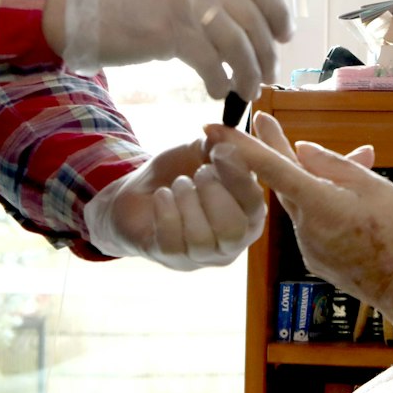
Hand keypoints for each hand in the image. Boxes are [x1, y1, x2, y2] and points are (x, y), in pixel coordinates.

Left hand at [83, 137, 266, 270]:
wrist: (138, 194)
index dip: (240, 177)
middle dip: (214, 193)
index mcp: (249, 215)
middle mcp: (232, 243)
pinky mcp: (172, 259)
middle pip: (234, 229)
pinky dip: (166, 212)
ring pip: (202, 238)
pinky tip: (162, 196)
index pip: (255, 204)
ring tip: (179, 184)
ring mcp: (201, 256)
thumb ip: (219, 143)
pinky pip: (171, 242)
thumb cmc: (179, 173)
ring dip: (187, 201)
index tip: (221, 151)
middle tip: (200, 172)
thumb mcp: (201, 151)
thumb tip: (222, 133)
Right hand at [96, 0, 291, 99]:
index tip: (285, 36)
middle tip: (267, 75)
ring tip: (247, 90)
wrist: (76, 9)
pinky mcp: (170, 29)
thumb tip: (247, 24)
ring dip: (248, 72)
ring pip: (237, 43)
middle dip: (266, 52)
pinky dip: (219, 80)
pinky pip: (211, 62)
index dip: (278, 11)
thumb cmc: (124, 1)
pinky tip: (217, 90)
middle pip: (253, 18)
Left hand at [204, 112, 392, 313]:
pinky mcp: (317, 261)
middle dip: (273, 152)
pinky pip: (313, 225)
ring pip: (303, 204)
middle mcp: (305, 228)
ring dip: (312, 185)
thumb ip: (333, 165)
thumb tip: (301, 150)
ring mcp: (309, 248)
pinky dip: (323, 209)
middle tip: (262, 120)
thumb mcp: (375, 187)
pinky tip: (352, 211)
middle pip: (284, 182)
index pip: (270, 168)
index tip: (211, 129)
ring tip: (353, 174)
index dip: (240, 146)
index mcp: (319, 204)